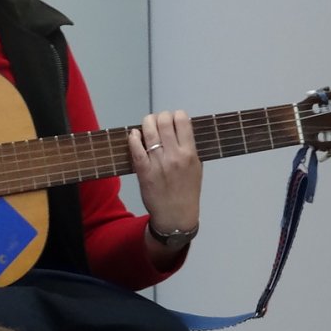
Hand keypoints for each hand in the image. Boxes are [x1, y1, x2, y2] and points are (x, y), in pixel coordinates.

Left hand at [129, 111, 201, 240]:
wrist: (176, 215)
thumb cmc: (188, 191)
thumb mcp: (197, 168)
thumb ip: (190, 148)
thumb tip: (181, 128)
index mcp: (189, 154)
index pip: (182, 121)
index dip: (176, 115)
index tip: (174, 118)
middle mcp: (174, 156)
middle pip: (164, 122)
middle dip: (160, 116)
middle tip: (159, 120)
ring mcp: (158, 163)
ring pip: (149, 131)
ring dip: (147, 122)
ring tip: (147, 124)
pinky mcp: (143, 170)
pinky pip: (136, 149)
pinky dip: (134, 137)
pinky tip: (135, 134)